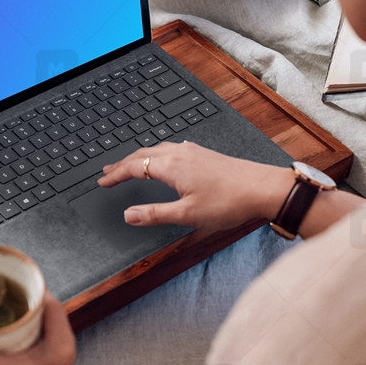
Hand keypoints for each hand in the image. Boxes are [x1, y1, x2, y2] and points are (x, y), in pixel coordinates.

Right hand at [98, 142, 291, 233]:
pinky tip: (163, 160)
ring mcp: (193, 152)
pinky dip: (156, 155)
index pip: (134, 167)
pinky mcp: (204, 155)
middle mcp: (180, 154)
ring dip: (139, 158)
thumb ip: (155, 214)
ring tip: (129, 165)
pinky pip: (171, 150)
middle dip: (122, 163)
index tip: (102, 182)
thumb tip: (129, 215)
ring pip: (157, 150)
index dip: (115, 175)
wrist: (262, 188)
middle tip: (107, 171)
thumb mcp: (187, 214)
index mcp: (171, 166)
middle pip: (142, 155)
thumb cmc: (230, 201)